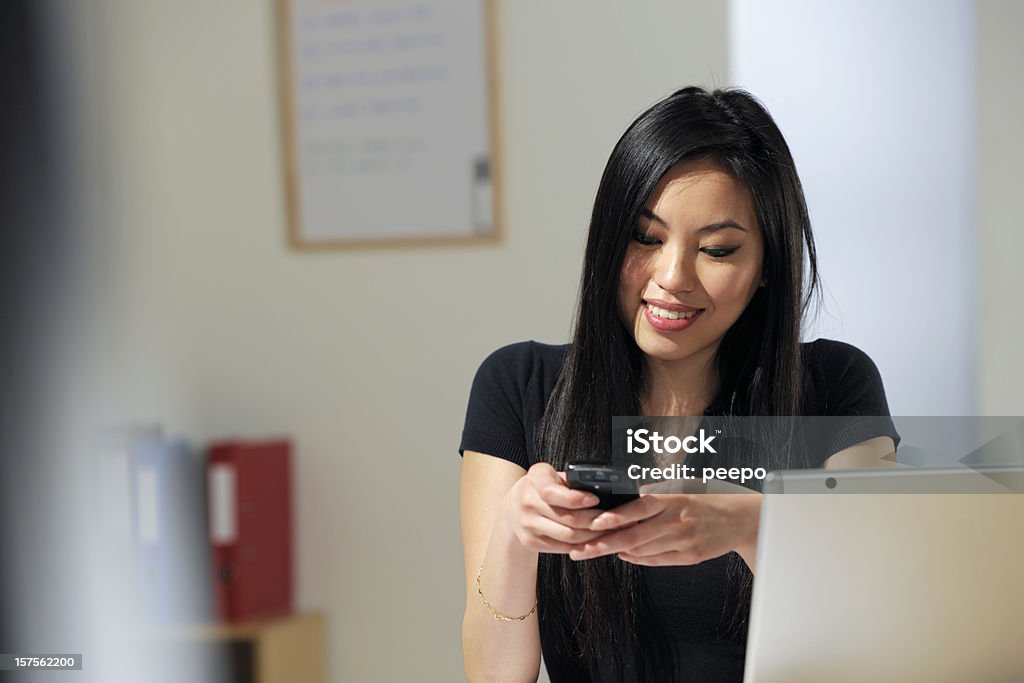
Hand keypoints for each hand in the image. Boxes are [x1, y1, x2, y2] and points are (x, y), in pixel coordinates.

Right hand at [500, 463, 607, 552]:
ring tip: (608, 531)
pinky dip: (582, 545)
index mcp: (535, 478)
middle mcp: (527, 501)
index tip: (597, 499)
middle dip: (596, 521)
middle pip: (569, 518)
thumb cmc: (540, 487)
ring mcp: (528, 524)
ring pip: (569, 536)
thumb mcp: (552, 475)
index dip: (579, 499)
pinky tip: (593, 540)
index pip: (556, 493)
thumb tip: (604, 493)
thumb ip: (571, 482)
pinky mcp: (531, 542)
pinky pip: (563, 547)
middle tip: (614, 520)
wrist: (512, 507)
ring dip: (593, 536)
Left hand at [567, 493, 761, 567]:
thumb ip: (654, 496)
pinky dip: (638, 558)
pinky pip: (657, 560)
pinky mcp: (690, 557)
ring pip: (643, 550)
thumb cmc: (706, 500)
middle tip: (581, 549)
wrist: (740, 518)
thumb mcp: (681, 489)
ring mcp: (684, 541)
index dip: (616, 517)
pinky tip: (624, 554)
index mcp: (673, 499)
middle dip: (604, 544)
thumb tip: (625, 503)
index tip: (595, 522)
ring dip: (618, 550)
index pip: (639, 507)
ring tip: (595, 549)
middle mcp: (677, 521)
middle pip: (635, 535)